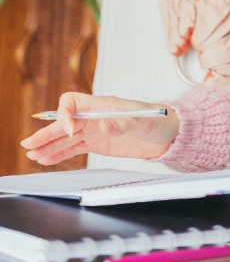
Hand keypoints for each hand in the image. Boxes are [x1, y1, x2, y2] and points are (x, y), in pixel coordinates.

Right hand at [20, 94, 179, 165]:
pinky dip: (59, 154)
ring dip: (48, 145)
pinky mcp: (98, 143)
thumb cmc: (158, 120)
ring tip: (32, 155)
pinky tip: (47, 159)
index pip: (73, 102)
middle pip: (64, 122)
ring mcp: (94, 130)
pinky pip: (73, 148)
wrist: (168, 133)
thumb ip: (122, 123)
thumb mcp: (142, 122)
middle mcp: (95, 116)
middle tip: (29, 143)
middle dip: (46, 132)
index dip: (65, 115)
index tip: (68, 131)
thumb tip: (103, 125)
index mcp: (103, 104)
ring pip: (65, 137)